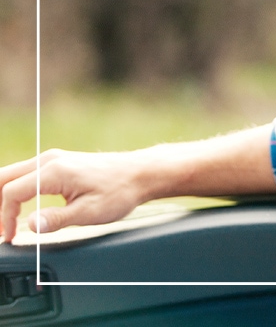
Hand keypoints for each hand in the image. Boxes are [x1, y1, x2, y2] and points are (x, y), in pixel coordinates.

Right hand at [0, 149, 152, 242]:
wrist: (140, 174)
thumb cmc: (119, 192)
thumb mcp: (90, 213)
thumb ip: (57, 219)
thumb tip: (30, 225)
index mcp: (53, 172)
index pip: (11, 192)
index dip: (5, 217)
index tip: (10, 237)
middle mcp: (49, 160)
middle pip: (3, 178)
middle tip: (0, 229)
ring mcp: (52, 159)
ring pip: (12, 174)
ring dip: (3, 197)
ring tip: (4, 222)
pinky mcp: (58, 162)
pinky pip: (25, 174)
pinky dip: (14, 190)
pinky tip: (17, 208)